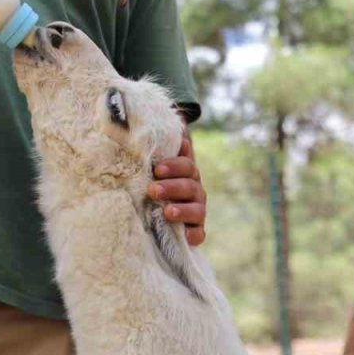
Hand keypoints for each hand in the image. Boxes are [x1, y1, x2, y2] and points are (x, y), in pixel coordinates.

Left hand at [147, 130, 205, 246]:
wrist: (159, 211)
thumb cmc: (157, 180)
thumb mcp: (156, 163)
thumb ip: (162, 145)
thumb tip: (175, 118)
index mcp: (187, 172)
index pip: (186, 165)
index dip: (174, 165)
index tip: (158, 169)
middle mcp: (194, 190)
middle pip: (190, 186)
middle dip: (172, 188)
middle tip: (153, 190)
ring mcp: (197, 210)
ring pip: (196, 209)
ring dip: (182, 210)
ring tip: (167, 212)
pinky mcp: (195, 230)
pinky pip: (200, 234)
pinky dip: (194, 235)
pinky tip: (186, 236)